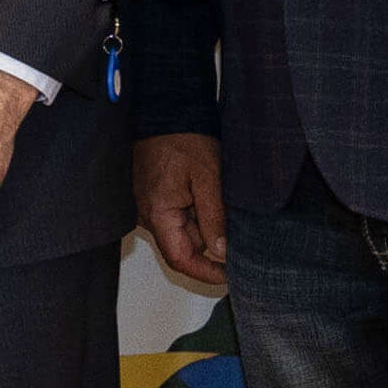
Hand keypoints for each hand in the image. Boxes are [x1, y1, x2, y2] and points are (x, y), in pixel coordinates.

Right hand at [136, 132, 229, 291]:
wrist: (165, 112)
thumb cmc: (184, 139)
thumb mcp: (209, 178)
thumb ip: (215, 217)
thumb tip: (222, 252)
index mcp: (158, 214)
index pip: (181, 260)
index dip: (207, 273)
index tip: (233, 276)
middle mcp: (147, 216)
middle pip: (183, 248)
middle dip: (212, 246)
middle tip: (240, 236)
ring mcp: (148, 208)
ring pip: (182, 233)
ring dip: (205, 228)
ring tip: (224, 208)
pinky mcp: (153, 199)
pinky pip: (177, 219)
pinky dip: (197, 216)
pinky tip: (209, 200)